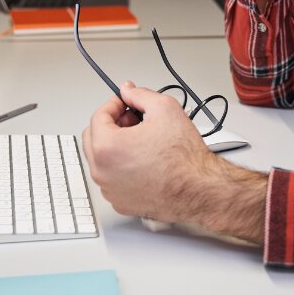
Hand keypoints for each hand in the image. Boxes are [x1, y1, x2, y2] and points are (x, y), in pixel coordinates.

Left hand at [82, 81, 212, 222]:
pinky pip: (112, 179)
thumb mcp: (164, 108)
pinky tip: (143, 161)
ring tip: (142, 141)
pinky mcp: (120, 203)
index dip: (114, 105)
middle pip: (94, 138)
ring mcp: (110, 190)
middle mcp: (102, 172)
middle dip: (112, 125)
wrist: (199, 189)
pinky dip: (121, 168)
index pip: (98, 117)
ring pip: (102, 160)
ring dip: (116, 146)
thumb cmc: (184, 158)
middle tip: (133, 120)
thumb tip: (128, 91)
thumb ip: (139, 95)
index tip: (125, 104)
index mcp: (106, 147)